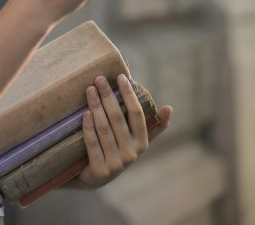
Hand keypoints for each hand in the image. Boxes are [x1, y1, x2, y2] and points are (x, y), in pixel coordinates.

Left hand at [70, 73, 173, 189]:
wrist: (94, 177)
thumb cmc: (117, 150)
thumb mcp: (135, 139)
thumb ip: (152, 125)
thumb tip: (170, 108)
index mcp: (142, 143)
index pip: (137, 114)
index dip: (129, 95)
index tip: (120, 76)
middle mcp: (131, 154)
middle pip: (118, 119)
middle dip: (108, 96)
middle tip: (99, 78)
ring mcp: (116, 163)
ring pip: (104, 129)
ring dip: (96, 107)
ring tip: (89, 90)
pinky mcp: (100, 170)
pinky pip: (93, 144)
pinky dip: (89, 128)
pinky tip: (84, 113)